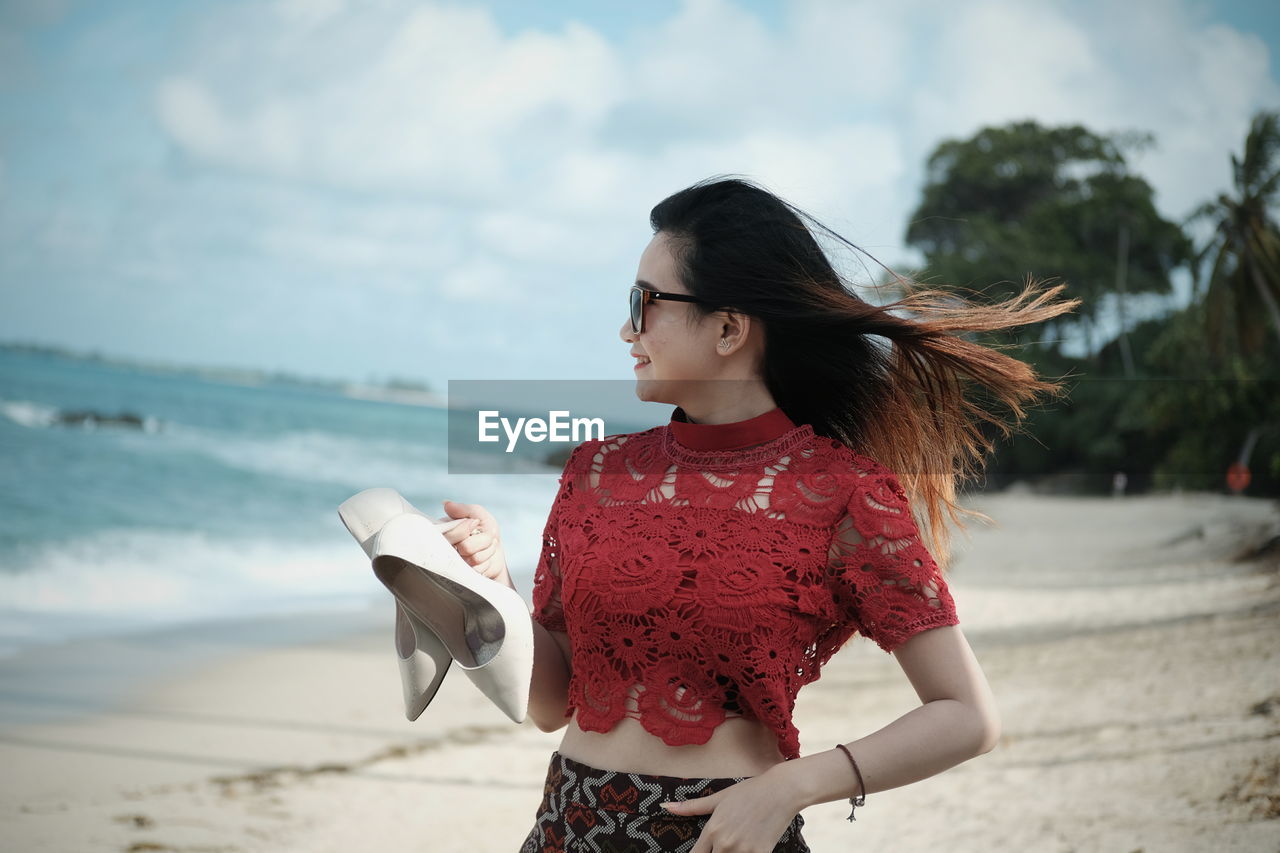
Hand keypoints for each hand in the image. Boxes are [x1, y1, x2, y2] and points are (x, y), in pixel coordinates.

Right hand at [440, 499, 514, 590]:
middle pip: (466, 547)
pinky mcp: (464, 577)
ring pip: (475, 559)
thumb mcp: (478, 514)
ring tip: (486, 547)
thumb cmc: (485, 530)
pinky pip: (479, 570)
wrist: (494, 552)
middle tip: (486, 537)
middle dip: (483, 540)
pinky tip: (485, 559)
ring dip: (487, 551)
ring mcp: (454, 566)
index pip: (452, 534)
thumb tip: (446, 504)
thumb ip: (464, 509)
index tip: (475, 524)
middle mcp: (446, 549)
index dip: (466, 529)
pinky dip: (487, 562)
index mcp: (444, 532)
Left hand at [659, 769, 800, 852]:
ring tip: (734, 846)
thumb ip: (692, 807)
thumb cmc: (749, 791)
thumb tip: (666, 807)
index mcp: (712, 830)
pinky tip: (746, 848)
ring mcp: (744, 851)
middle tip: (723, 846)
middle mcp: (725, 843)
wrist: (782, 791)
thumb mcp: (719, 798)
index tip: (701, 852)